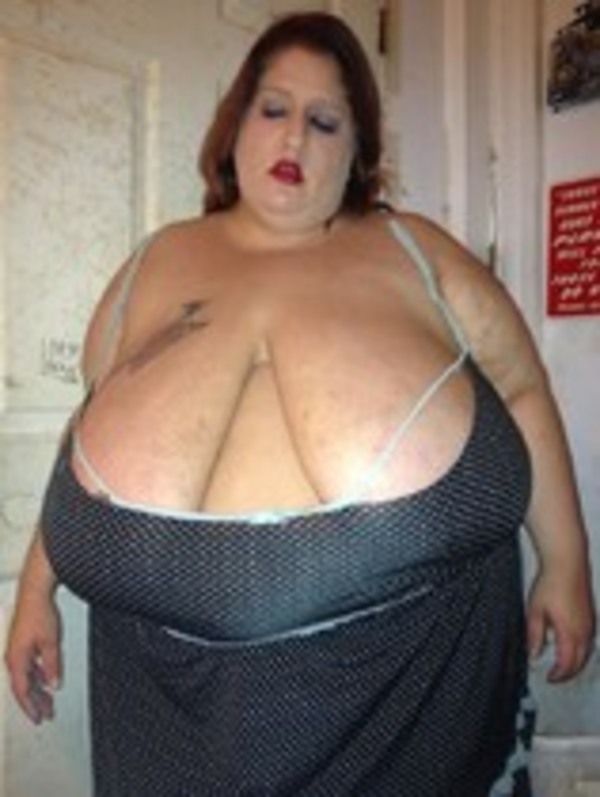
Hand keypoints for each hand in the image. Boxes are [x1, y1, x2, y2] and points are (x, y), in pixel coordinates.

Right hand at [4, 590, 62, 723]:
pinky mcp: (22, 643)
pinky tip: (46, 679)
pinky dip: (37, 675)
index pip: (22, 691)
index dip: (31, 707)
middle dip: (36, 702)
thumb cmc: (39, 614)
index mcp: (16, 660)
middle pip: (24, 686)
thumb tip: (54, 684)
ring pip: (26, 677)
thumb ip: (52, 665)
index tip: (39, 718)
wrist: (34, 593)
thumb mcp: (51, 642)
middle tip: (47, 714)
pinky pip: (28, 666)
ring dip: (37, 690)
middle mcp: (13, 657)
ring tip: (49, 701)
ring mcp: (17, 650)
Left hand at [527, 564, 595, 681]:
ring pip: (587, 652)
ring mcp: (590, 623)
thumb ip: (534, 636)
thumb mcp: (535, 611)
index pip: (567, 664)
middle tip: (556, 676)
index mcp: (569, 632)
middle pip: (580, 662)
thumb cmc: (551, 582)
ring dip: (576, 662)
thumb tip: (533, 654)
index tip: (549, 678)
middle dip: (568, 673)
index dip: (558, 675)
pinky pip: (590, 640)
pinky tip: (572, 646)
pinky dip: (581, 649)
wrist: (567, 563)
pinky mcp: (591, 616)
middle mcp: (584, 631)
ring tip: (562, 664)